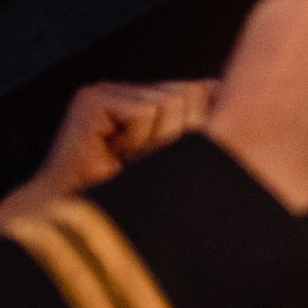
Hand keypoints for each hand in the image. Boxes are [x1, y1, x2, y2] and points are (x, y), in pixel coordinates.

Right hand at [0, 81, 216, 233]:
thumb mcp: (177, 160)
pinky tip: (115, 154)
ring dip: (157, 143)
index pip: (202, 91)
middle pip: (191, 93)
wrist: (86, 217)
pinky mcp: (93, 100)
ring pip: (170, 103)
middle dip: (180, 135)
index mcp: (150, 102)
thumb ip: (197, 126)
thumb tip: (220, 89)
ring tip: (130, 160)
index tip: (175, 157)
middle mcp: (128, 90)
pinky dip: (138, 141)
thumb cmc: (134, 197)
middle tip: (148, 161)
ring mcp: (107, 91)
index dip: (204, 125)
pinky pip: (145, 112)